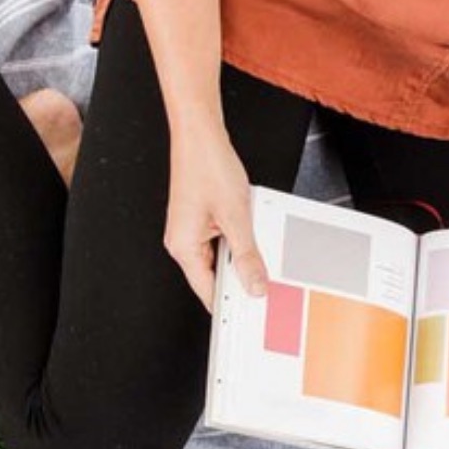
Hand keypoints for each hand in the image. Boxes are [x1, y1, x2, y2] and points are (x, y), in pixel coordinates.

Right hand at [162, 130, 265, 310]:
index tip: (253, 313)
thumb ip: (246, 255)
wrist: (200, 135)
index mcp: (183, 247)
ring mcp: (190, 231)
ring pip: (221, 258)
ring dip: (240, 256)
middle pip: (215, 276)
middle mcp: (183, 242)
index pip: (209, 292)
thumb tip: (254, 285)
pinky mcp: (199, 220)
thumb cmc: (207, 166)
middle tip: (266, 281)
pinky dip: (238, 240)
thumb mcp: (236, 216)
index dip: (232, 304)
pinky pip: (221, 241)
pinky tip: (249, 228)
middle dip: (240, 279)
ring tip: (255, 242)